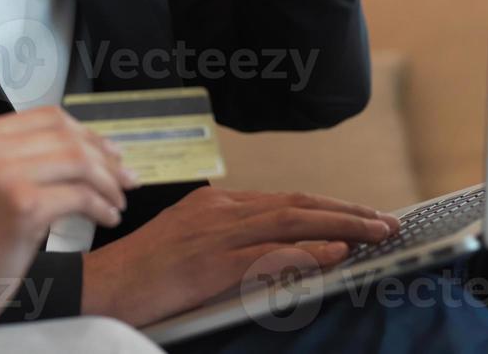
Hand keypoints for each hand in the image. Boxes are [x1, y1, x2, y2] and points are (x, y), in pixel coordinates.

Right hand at [0, 106, 138, 335]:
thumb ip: (19, 155)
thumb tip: (85, 146)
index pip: (47, 116)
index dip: (85, 133)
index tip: (108, 153)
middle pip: (66, 136)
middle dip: (104, 157)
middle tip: (124, 179)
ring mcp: (2, 175)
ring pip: (77, 162)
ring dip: (107, 182)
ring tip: (117, 201)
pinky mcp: (21, 206)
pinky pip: (78, 195)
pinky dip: (101, 206)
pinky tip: (106, 218)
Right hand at [81, 186, 401, 327]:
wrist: (100, 286)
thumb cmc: (142, 275)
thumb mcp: (190, 246)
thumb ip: (232, 243)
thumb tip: (285, 254)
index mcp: (213, 205)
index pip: (284, 201)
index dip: (328, 208)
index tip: (362, 215)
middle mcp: (218, 211)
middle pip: (295, 204)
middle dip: (346, 211)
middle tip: (387, 220)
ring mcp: (214, 234)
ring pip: (290, 221)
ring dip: (341, 225)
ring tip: (378, 232)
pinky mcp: (210, 262)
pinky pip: (268, 254)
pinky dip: (306, 251)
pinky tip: (335, 253)